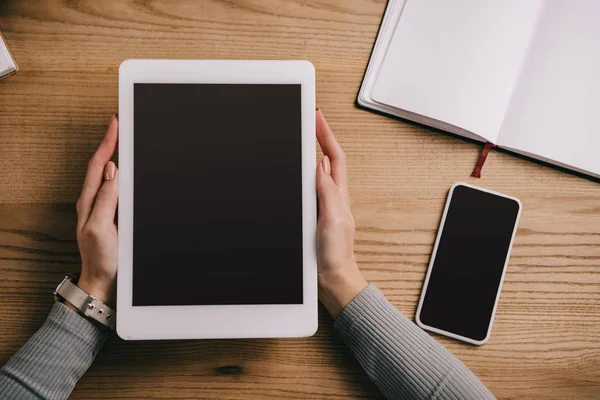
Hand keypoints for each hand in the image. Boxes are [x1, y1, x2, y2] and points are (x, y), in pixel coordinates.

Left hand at [75, 115, 118, 306]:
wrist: (103, 281)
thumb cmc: (101, 259)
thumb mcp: (101, 228)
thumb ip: (106, 199)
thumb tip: (112, 171)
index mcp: (89, 201)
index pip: (99, 164)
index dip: (108, 142)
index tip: (117, 123)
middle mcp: (94, 201)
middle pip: (102, 164)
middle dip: (112, 141)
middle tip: (122, 123)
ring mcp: (102, 207)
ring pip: (109, 174)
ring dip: (117, 154)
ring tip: (124, 138)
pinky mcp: (112, 214)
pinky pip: (117, 187)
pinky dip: (123, 172)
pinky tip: (130, 169)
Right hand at [316, 109, 367, 318]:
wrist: (332, 278)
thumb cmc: (336, 253)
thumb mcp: (333, 218)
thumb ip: (326, 191)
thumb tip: (319, 165)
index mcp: (339, 195)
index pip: (334, 157)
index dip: (326, 135)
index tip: (316, 118)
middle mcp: (332, 197)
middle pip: (326, 160)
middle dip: (319, 138)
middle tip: (308, 121)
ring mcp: (322, 206)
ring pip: (316, 174)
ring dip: (311, 154)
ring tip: (304, 137)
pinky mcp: (313, 217)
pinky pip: (307, 191)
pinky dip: (302, 176)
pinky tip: (296, 173)